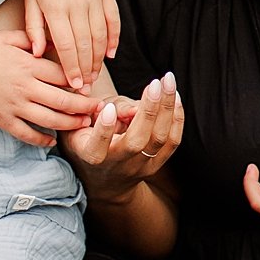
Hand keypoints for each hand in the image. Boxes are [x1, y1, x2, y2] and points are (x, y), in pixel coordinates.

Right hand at [0, 29, 98, 145]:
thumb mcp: (5, 38)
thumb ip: (30, 38)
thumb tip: (51, 41)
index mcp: (27, 65)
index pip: (63, 74)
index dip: (80, 80)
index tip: (92, 83)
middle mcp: (25, 87)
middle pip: (63, 100)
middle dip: (85, 106)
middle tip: (99, 109)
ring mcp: (14, 106)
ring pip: (50, 119)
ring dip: (70, 124)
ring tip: (83, 124)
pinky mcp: (3, 120)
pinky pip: (27, 134)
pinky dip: (42, 139)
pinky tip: (52, 141)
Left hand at [24, 0, 120, 90]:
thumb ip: (33, 27)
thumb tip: (38, 54)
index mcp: (55, 7)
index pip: (67, 46)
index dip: (72, 69)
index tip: (74, 86)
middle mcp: (77, 4)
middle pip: (85, 45)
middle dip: (87, 70)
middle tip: (86, 89)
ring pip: (101, 36)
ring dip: (99, 59)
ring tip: (95, 75)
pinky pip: (114, 20)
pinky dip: (114, 39)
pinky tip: (110, 55)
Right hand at [64, 74, 182, 191]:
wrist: (106, 177)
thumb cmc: (89, 139)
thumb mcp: (83, 124)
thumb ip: (101, 113)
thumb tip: (133, 109)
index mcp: (92, 156)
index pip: (97, 147)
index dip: (104, 129)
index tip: (108, 108)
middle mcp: (117, 165)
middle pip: (137, 142)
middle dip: (148, 110)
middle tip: (155, 83)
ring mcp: (139, 167)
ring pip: (160, 140)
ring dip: (167, 108)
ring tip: (168, 83)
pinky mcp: (157, 164)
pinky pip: (173, 142)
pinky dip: (177, 117)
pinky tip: (175, 97)